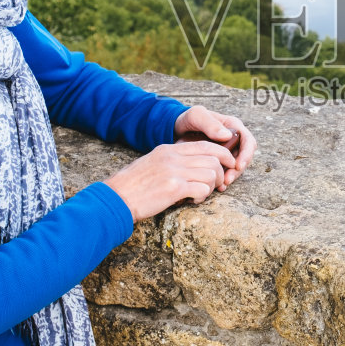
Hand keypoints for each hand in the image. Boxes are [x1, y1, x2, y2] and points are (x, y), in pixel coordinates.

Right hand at [102, 140, 236, 221]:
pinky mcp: (174, 188)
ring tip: (200, 194)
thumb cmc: (133, 185)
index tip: (228, 164)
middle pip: (213, 158)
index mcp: (169, 149)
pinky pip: (202, 189)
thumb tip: (194, 167)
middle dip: (220, 173)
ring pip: (211, 173)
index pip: (206, 145)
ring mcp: (174, 171)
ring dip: (211, 186)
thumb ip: (173, 161)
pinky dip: (202, 196)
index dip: (223, 154)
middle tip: (216, 185)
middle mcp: (173, 157)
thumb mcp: (153, 164)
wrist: (117, 198)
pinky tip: (192, 200)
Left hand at [172, 105, 255, 190]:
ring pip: (236, 166)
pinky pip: (225, 171)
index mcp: (233, 127)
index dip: (246, 155)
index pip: (248, 141)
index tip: (237, 165)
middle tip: (227, 179)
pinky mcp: (220, 160)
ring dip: (231, 176)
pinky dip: (223, 178)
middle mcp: (233, 139)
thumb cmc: (188, 119)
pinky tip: (217, 186)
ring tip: (221, 184)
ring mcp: (227, 151)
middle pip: (244, 157)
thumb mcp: (197, 116)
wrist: (177, 129)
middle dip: (238, 170)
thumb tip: (227, 136)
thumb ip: (210, 124)